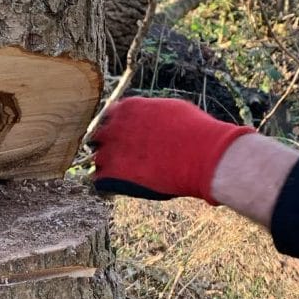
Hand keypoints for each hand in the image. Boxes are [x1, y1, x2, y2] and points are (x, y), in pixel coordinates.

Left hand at [90, 97, 255, 203]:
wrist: (201, 155)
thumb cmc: (195, 131)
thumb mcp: (171, 110)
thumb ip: (151, 114)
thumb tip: (150, 119)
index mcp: (128, 108)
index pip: (111, 116)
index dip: (119, 129)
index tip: (128, 139)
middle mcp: (114, 127)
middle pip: (100, 137)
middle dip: (110, 146)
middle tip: (126, 158)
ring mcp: (110, 151)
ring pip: (97, 159)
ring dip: (108, 167)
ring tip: (127, 176)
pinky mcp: (112, 174)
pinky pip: (97, 181)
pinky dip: (106, 187)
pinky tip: (119, 190)